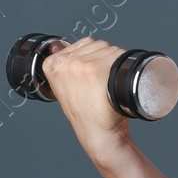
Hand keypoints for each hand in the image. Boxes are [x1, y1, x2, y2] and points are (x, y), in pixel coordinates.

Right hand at [39, 37, 131, 160]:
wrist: (97, 132)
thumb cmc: (85, 111)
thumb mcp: (64, 86)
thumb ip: (63, 65)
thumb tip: (59, 44)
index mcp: (52, 64)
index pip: (83, 44)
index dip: (94, 57)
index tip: (93, 75)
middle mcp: (64, 63)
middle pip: (97, 45)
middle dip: (105, 59)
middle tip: (103, 83)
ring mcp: (80, 65)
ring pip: (110, 49)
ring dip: (116, 62)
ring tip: (109, 84)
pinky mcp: (96, 70)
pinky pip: (119, 56)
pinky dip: (125, 67)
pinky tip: (117, 82)